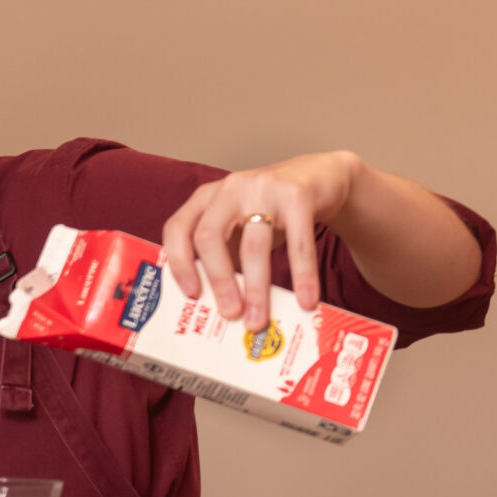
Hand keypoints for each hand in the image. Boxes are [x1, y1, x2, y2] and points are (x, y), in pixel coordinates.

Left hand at [161, 150, 364, 333]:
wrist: (320, 177)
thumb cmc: (270, 211)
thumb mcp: (238, 227)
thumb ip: (224, 258)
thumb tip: (219, 309)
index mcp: (206, 199)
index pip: (177, 229)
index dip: (179, 263)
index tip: (192, 295)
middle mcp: (229, 189)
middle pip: (210, 237)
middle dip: (218, 281)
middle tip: (229, 314)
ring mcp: (263, 188)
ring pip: (253, 245)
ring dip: (255, 288)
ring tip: (258, 319)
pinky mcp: (298, 195)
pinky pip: (299, 243)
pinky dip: (303, 276)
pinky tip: (306, 300)